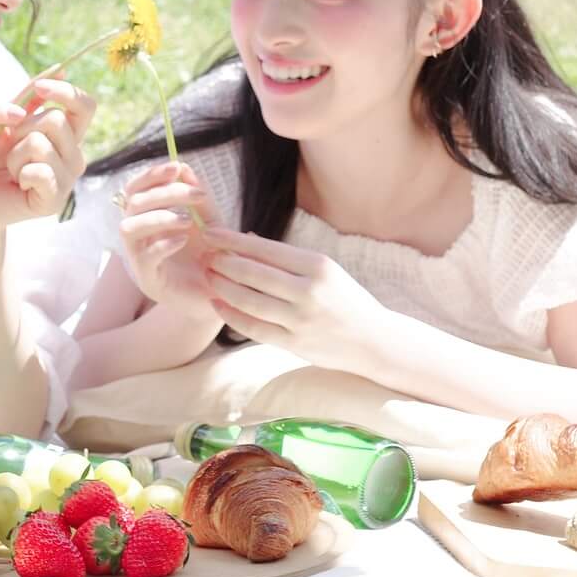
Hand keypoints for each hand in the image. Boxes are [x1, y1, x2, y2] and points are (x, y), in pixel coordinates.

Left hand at [0, 77, 96, 237]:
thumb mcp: (8, 121)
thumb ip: (31, 98)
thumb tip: (62, 68)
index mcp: (68, 135)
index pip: (86, 106)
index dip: (65, 91)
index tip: (39, 88)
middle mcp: (74, 156)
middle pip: (55, 120)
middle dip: (22, 128)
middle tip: (10, 147)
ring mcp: (68, 179)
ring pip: (41, 144)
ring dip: (15, 154)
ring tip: (11, 169)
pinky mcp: (55, 200)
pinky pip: (39, 171)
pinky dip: (20, 172)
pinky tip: (17, 184)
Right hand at [118, 161, 224, 329]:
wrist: (223, 296)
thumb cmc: (213, 258)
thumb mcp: (211, 223)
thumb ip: (199, 199)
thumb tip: (184, 168)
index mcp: (149, 218)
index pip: (136, 189)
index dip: (152, 175)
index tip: (177, 167)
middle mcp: (139, 237)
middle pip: (133, 203)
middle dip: (164, 193)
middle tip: (196, 196)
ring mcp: (140, 259)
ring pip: (128, 228)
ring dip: (158, 217)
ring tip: (186, 221)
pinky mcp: (149, 280)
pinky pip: (144, 257)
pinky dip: (162, 243)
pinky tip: (183, 240)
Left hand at [201, 227, 391, 373]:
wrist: (373, 340)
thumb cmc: (345, 298)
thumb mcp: (324, 269)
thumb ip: (285, 258)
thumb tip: (245, 239)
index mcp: (317, 266)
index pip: (265, 248)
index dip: (232, 240)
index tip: (210, 233)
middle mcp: (309, 291)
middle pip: (253, 274)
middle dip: (223, 262)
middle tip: (203, 255)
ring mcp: (301, 320)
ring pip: (250, 301)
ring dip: (223, 287)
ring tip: (208, 276)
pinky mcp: (294, 344)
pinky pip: (254, 328)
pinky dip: (231, 316)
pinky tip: (217, 304)